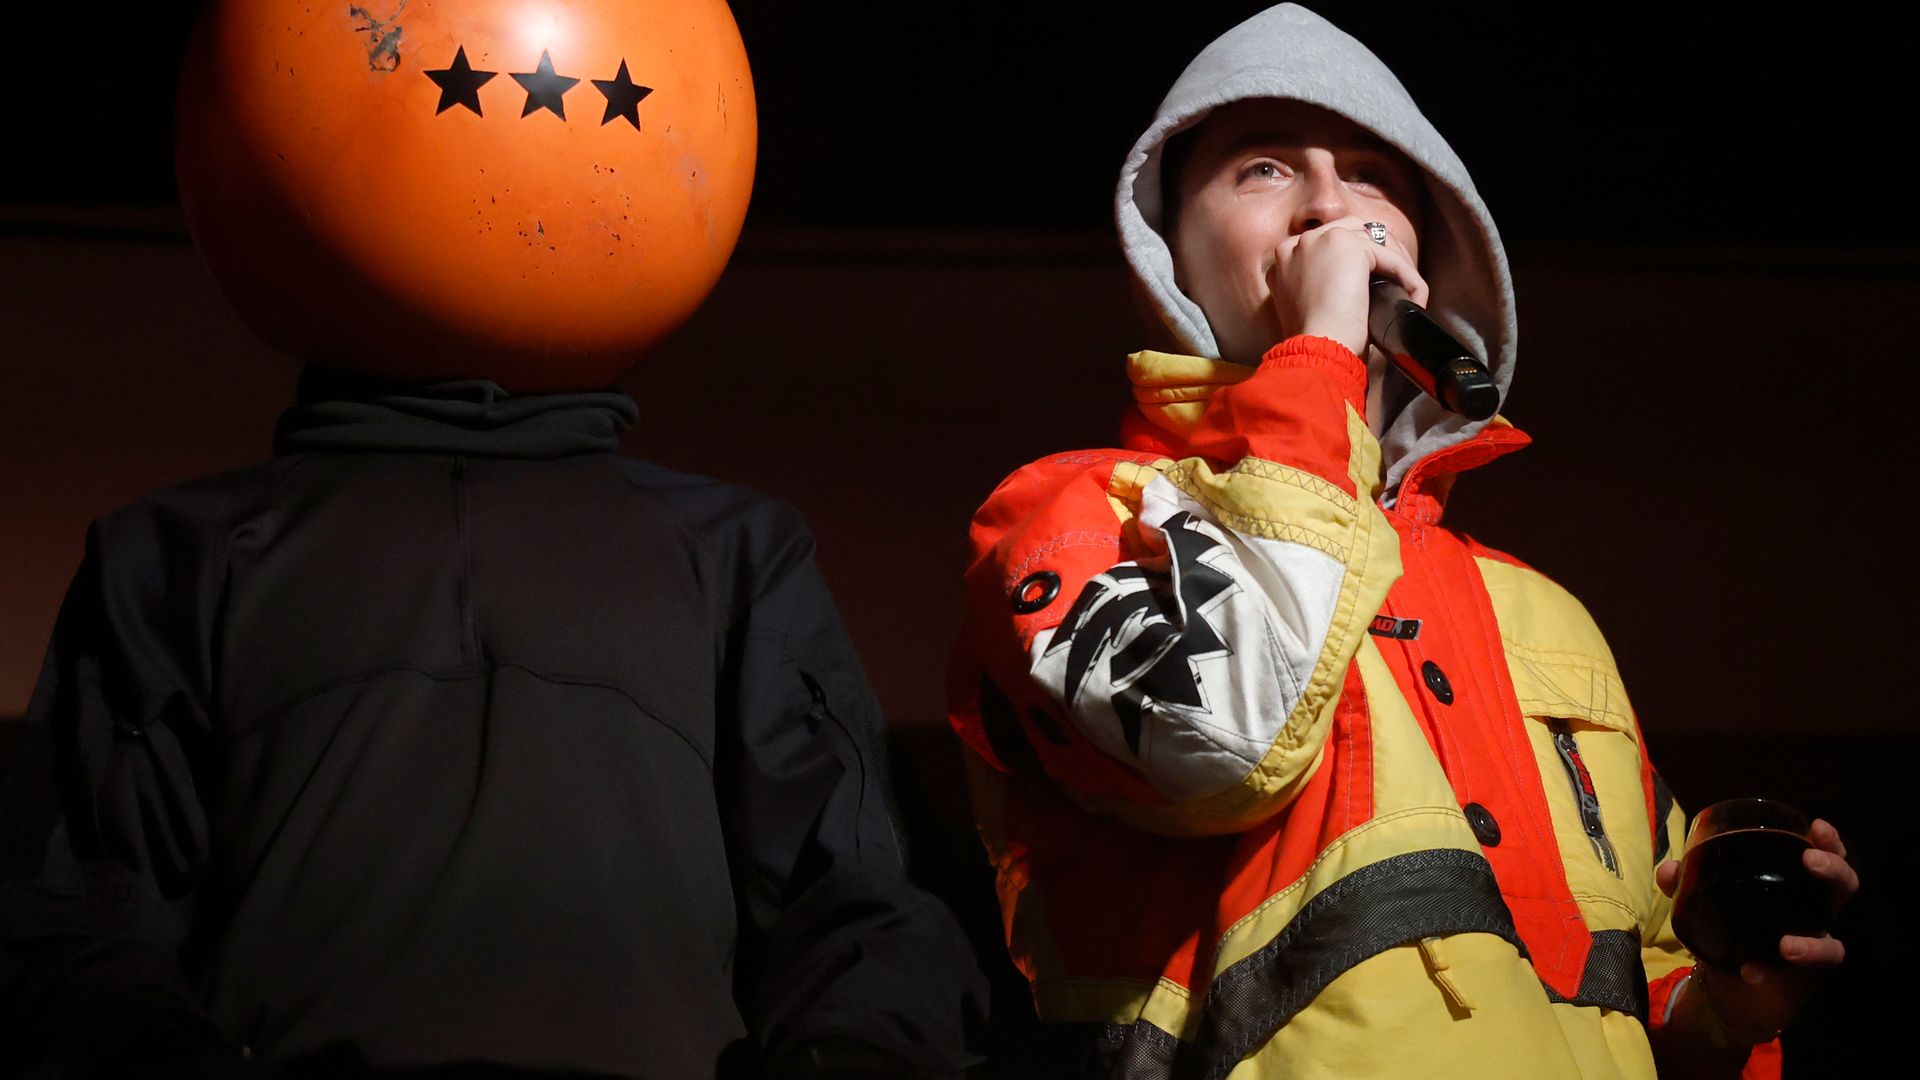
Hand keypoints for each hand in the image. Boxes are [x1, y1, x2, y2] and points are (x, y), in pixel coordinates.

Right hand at [1268, 215, 1427, 357]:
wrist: (1316, 347)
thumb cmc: (1314, 340)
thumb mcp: (1306, 306)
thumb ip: (1316, 284)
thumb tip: (1349, 283)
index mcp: (1285, 256)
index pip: (1330, 242)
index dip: (1356, 259)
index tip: (1374, 282)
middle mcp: (1300, 242)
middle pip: (1354, 230)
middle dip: (1380, 253)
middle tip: (1398, 281)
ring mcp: (1322, 239)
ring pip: (1375, 240)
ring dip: (1397, 263)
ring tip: (1409, 290)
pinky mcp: (1349, 245)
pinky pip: (1390, 257)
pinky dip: (1408, 277)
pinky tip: (1415, 296)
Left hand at [1656, 817, 1858, 1045]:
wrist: (1729, 978)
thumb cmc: (1730, 923)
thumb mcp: (1706, 898)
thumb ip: (1686, 882)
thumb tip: (1670, 870)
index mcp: (1798, 886)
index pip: (1826, 858)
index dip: (1829, 842)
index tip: (1816, 826)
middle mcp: (1814, 914)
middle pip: (1844, 890)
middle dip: (1834, 872)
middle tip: (1811, 861)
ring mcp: (1812, 948)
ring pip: (1833, 947)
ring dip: (1813, 945)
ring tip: (1786, 945)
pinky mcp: (1800, 981)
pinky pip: (1793, 981)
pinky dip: (1769, 975)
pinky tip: (1751, 972)